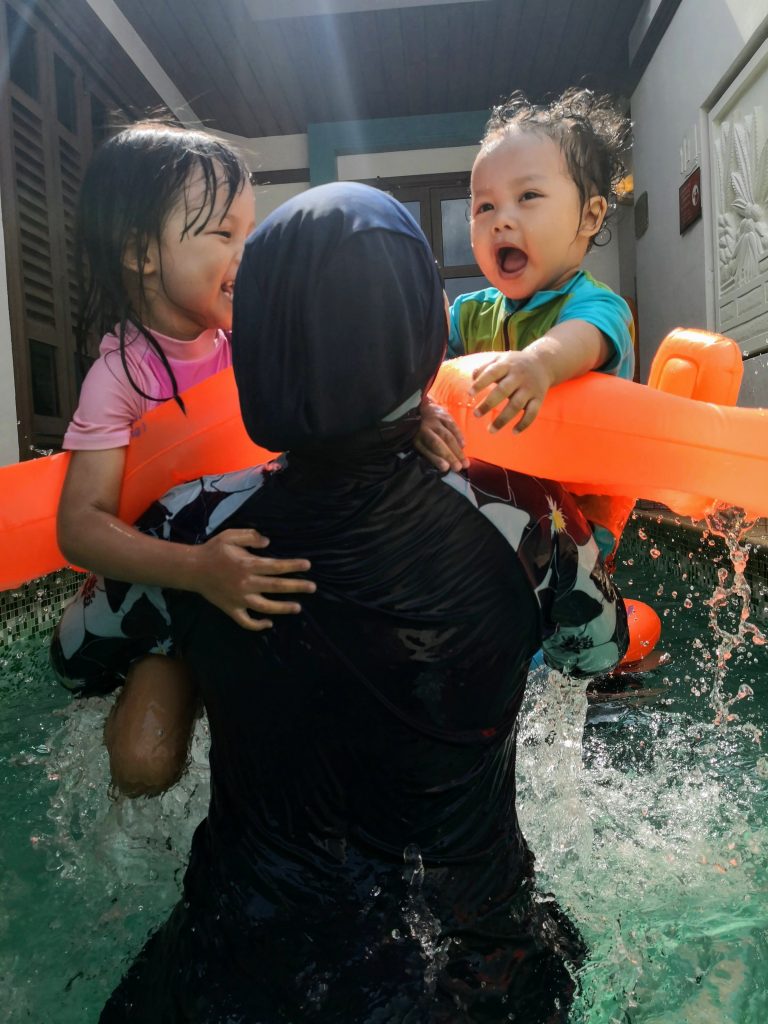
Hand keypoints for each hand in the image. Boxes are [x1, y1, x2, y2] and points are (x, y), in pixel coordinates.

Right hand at [191, 529, 314, 630]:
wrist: (192, 568)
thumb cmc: (213, 550)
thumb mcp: (230, 535)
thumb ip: (250, 536)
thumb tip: (268, 542)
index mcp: (247, 565)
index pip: (276, 566)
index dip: (293, 566)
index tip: (307, 565)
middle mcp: (246, 583)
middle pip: (276, 587)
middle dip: (296, 587)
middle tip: (312, 587)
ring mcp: (239, 599)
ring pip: (265, 607)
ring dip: (283, 608)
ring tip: (298, 607)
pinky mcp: (231, 609)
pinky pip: (246, 621)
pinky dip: (258, 625)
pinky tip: (269, 623)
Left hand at [414, 397, 468, 472]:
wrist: (426, 411)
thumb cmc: (426, 433)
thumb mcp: (423, 444)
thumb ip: (432, 455)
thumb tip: (445, 467)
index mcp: (417, 438)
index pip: (426, 450)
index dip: (436, 459)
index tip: (445, 468)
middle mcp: (425, 429)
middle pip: (437, 443)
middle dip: (449, 456)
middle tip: (458, 468)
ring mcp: (435, 421)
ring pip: (447, 436)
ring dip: (457, 450)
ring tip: (465, 463)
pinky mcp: (445, 416)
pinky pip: (453, 427)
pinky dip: (459, 437)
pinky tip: (463, 446)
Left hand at [471, 350, 553, 432]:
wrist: (543, 363)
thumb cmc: (514, 364)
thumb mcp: (500, 359)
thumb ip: (485, 367)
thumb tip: (472, 378)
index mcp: (507, 365)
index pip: (492, 373)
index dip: (481, 383)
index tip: (469, 394)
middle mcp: (519, 376)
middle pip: (503, 391)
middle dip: (489, 404)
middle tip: (476, 415)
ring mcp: (530, 388)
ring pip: (516, 405)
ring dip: (503, 419)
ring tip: (490, 430)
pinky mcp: (539, 398)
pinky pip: (532, 413)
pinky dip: (524, 424)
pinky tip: (514, 432)